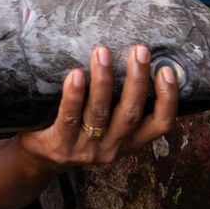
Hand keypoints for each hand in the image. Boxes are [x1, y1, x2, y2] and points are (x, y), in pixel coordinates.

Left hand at [15, 44, 179, 173]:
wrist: (40, 158)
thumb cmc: (78, 129)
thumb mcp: (106, 124)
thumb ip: (119, 102)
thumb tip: (135, 58)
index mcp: (129, 141)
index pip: (160, 124)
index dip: (168, 99)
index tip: (167, 70)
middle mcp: (112, 147)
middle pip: (130, 113)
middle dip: (137, 80)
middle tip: (139, 50)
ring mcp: (86, 148)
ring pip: (100, 112)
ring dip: (103, 80)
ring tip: (102, 52)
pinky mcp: (61, 145)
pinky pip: (69, 117)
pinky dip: (74, 95)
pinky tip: (76, 74)